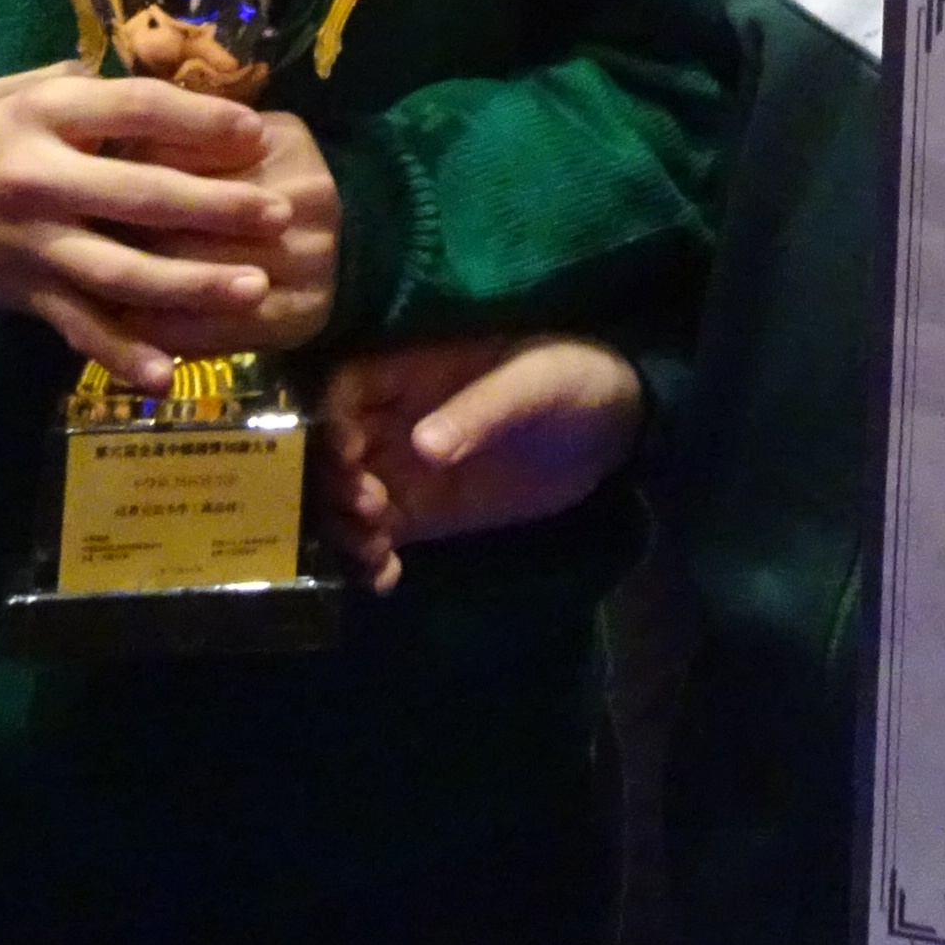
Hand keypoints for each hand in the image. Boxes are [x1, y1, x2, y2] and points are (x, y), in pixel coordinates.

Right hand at [0, 67, 335, 385]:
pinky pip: (77, 327)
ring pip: (121, 272)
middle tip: (278, 213)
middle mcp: (36, 181)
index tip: (255, 131)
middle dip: (217, 207)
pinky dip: (120, 354)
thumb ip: (88, 88)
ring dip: (192, 285)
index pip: (135, 111)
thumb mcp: (14, 88)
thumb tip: (171, 77)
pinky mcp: (19, 295)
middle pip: (141, 196)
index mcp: (40, 114)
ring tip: (254, 289)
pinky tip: (165, 374)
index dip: (199, 121)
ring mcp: (28, 245)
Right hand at [319, 333, 645, 581]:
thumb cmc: (571, 377)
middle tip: (369, 510)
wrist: (614, 427)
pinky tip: (385, 578)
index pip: (344, 389)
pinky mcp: (424, 512)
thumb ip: (480, 411)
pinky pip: (380, 535)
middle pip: (330, 450)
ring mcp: (407, 468)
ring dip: (345, 527)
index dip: (332, 423)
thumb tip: (422, 446)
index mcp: (412, 367)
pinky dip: (370, 558)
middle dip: (333, 484)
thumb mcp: (531, 384)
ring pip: (347, 498)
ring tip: (375, 550)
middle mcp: (395, 418)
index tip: (349, 458)